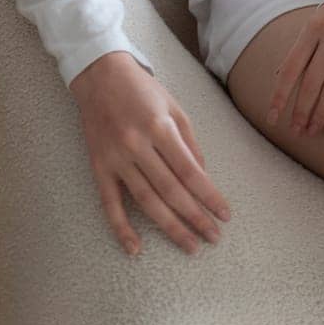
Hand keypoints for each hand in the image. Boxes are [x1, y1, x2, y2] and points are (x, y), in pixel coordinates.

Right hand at [71, 51, 230, 257]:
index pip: (189, 171)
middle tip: (214, 238)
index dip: (209, 195)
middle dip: (195, 217)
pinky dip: (121, 228)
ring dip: (170, 227)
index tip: (225, 215)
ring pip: (146, 201)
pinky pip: (109, 204)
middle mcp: (137, 144)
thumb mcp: (174, 106)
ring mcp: (116, 158)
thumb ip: (190, 141)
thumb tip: (203, 176)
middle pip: (171, 190)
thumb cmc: (142, 89)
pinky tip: (136, 249)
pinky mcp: (98, 167)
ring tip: (191, 246)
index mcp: (159, 127)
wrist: (99, 75)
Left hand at [268, 3, 323, 136]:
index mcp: (314, 26)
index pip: (291, 67)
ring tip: (314, 130)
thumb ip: (302, 45)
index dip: (280, 96)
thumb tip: (278, 74)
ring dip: (321, 114)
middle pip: (312, 81)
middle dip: (301, 111)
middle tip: (298, 131)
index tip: (273, 118)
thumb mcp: (320, 19)